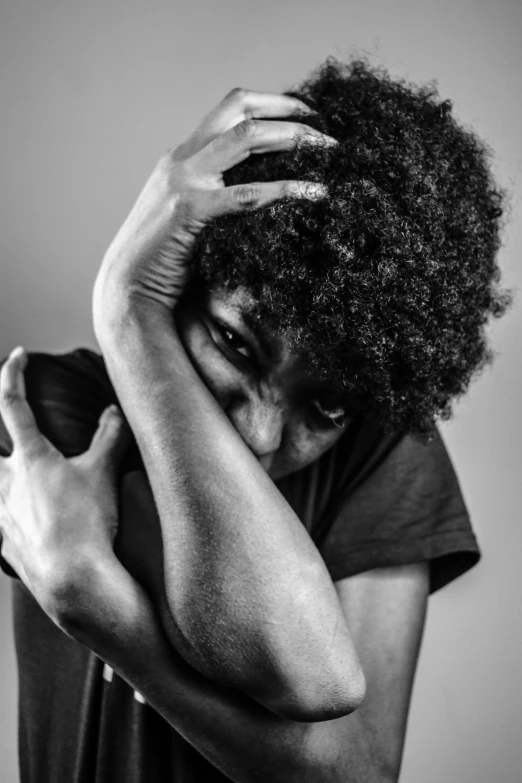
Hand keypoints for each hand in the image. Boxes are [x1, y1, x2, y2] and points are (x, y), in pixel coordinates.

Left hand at [0, 347, 131, 610]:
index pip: (14, 404)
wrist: (74, 582)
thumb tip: (115, 410)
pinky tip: (21, 523)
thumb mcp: (104, 473)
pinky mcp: (4, 544)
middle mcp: (7, 483)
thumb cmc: (88, 524)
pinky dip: (8, 515)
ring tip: (22, 482)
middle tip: (19, 441)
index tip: (18, 354)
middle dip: (0, 439)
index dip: (14, 374)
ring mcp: (2, 515)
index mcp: (31, 459)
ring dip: (6, 478)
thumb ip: (111, 436)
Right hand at [92, 88, 335, 339]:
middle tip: (326, 128)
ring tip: (329, 150)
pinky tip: (315, 194)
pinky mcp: (190, 210)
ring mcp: (183, 181)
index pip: (230, 108)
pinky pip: (248, 193)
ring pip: (247, 136)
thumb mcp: (188, 216)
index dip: (272, 104)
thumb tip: (256, 195)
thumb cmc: (162, 262)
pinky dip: (287, 190)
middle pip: (240, 108)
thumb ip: (214, 196)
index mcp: (182, 156)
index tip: (307, 115)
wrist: (127, 290)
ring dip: (294, 137)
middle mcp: (181, 159)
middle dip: (289, 110)